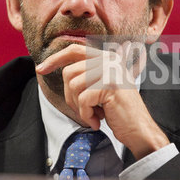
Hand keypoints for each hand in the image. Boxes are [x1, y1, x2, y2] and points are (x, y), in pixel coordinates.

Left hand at [36, 42, 169, 159]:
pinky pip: (83, 99)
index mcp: (107, 57)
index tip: (40, 69)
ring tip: (94, 114)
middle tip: (84, 109)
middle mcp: (110, 59)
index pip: (74, 50)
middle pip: (69, 71)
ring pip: (74, 86)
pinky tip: (98, 119)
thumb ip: (83, 74)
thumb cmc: (117, 111)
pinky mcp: (111, 84)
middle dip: (70, 96)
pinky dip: (87, 114)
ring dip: (79, 107)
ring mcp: (111, 70)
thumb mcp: (99, 87)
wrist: (139, 130)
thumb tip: (51, 65)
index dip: (55, 59)